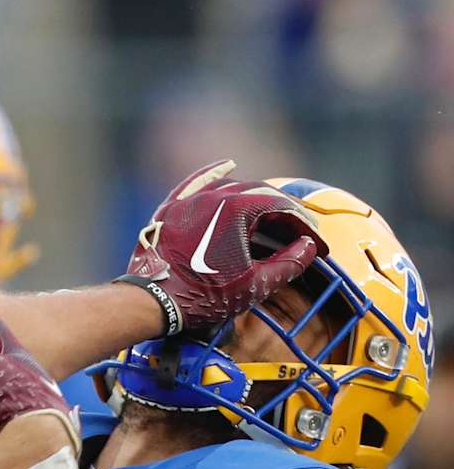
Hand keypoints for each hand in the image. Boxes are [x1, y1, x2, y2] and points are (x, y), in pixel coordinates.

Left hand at [119, 160, 327, 334]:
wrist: (151, 302)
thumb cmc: (203, 296)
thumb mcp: (254, 285)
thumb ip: (289, 263)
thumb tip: (308, 246)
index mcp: (237, 209)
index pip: (282, 209)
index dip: (305, 227)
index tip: (317, 245)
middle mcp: (213, 196)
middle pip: (260, 195)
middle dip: (285, 215)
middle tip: (301, 234)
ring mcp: (189, 201)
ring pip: (232, 189)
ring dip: (256, 200)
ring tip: (273, 219)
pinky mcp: (170, 209)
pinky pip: (195, 184)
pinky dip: (214, 175)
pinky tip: (228, 166)